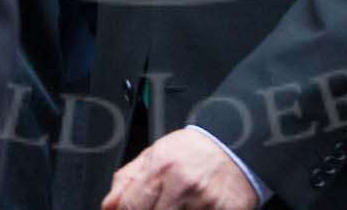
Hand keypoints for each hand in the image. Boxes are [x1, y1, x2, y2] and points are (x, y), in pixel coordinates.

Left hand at [103, 130, 259, 209]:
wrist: (237, 143)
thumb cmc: (195, 150)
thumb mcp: (155, 153)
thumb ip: (127, 179)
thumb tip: (109, 206)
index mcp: (161, 167)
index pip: (130, 207)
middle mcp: (182, 184)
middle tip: (162, 207)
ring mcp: (205, 202)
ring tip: (179, 206)